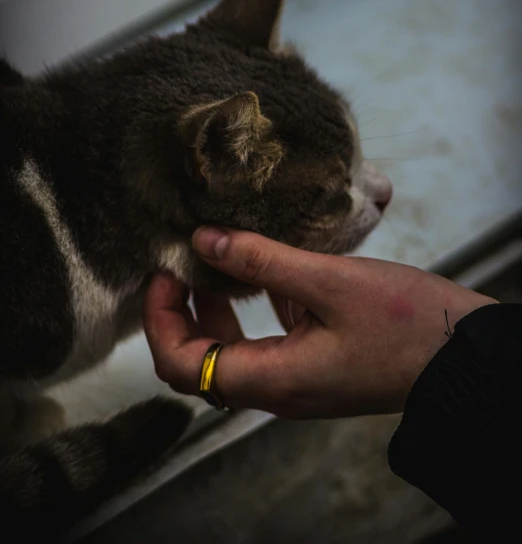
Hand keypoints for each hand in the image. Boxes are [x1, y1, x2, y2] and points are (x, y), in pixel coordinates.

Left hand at [143, 229, 496, 417]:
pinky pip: (266, 343)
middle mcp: (278, 389)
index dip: (160, 319)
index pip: (182, 366)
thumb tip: (205, 239)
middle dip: (180, 313)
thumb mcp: (329, 281)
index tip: (163, 271)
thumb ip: (262, 262)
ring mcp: (297, 380)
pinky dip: (252, 310)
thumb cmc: (405, 321)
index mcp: (273, 378)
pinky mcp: (315, 365)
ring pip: (231, 353)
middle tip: (180, 265)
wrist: (463, 354)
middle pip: (198, 364)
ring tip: (214, 262)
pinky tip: (264, 271)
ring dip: (213, 310)